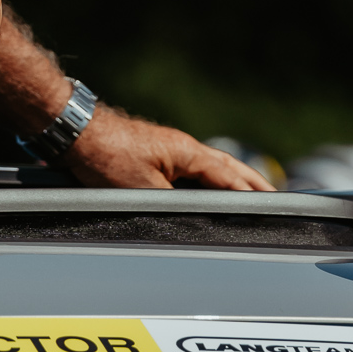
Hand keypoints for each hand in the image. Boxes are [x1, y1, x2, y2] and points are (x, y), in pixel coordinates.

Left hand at [62, 108, 276, 190]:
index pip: (228, 177)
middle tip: (275, 198)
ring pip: (211, 167)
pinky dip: (210, 180)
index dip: (250, 194)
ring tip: (252, 194)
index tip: (273, 206)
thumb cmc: (107, 158)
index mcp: (187, 153)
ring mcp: (170, 149)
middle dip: (251, 183)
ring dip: (233, 180)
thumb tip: (198, 218)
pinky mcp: (156, 154)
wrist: (77, 134)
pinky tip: (209, 190)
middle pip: (227, 168)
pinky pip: (193, 169)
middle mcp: (184, 148)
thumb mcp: (144, 191)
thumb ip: (175, 204)